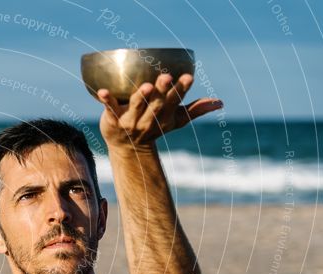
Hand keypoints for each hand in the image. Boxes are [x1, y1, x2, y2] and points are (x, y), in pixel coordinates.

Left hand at [97, 73, 222, 150]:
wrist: (126, 148)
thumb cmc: (153, 127)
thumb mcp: (175, 120)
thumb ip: (195, 110)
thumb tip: (220, 103)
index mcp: (165, 117)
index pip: (175, 102)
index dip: (181, 90)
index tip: (188, 77)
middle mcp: (148, 120)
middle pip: (157, 104)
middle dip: (162, 91)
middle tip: (166, 77)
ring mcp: (130, 121)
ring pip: (136, 107)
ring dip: (140, 97)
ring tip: (144, 86)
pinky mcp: (112, 120)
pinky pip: (109, 109)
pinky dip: (106, 100)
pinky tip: (102, 91)